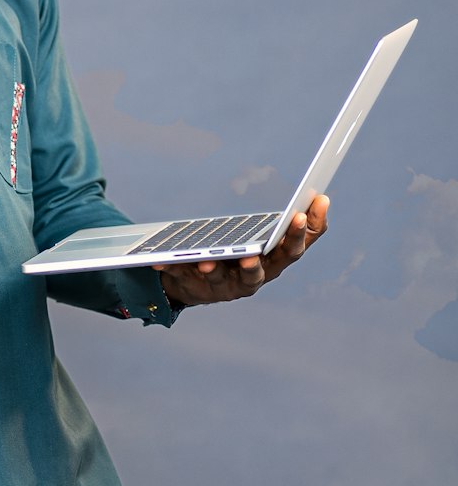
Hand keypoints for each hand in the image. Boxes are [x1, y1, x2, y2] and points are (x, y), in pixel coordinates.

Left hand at [156, 194, 328, 306]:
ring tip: (205, 261)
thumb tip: (323, 198)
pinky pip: (183, 277)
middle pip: (260, 272)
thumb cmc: (245, 254)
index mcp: (274, 263)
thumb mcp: (271, 238)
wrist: (202, 281)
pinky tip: (161, 258)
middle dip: (255, 264)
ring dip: (214, 270)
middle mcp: (253, 279)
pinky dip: (174, 267)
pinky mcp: (197, 288)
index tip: (301, 213)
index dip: (300, 234)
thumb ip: (297, 223)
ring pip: (220, 279)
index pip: (294, 250)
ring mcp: (225, 286)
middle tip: (252, 254)